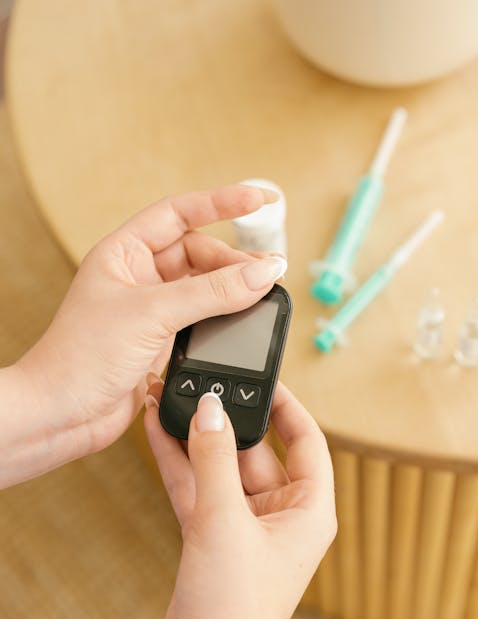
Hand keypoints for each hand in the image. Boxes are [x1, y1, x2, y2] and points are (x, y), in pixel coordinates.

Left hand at [13, 184, 284, 472]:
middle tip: (269, 269)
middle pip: (199, 253)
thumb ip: (212, 293)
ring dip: (233, 288)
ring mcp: (150, 310)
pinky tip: (243, 319)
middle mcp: (137, 277)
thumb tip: (262, 272)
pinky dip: (225, 317)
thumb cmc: (81, 357)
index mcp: (123, 253)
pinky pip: (202, 318)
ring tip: (265, 291)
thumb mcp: (153, 314)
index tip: (260, 199)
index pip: (179, 213)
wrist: (63, 414)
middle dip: (234, 258)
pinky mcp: (160, 341)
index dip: (221, 203)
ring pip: (203, 287)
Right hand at [144, 380, 335, 618]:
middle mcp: (283, 515)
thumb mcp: (223, 521)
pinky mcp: (217, 536)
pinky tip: (159, 434)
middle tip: (199, 386)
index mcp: (309, 510)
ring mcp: (248, 526)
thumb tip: (209, 409)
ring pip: (223, 469)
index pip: (307, 441)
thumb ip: (214, 459)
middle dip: (226, 422)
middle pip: (257, 452)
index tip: (263, 378)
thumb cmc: (233, 608)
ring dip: (198, 440)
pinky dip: (183, 465)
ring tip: (169, 399)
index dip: (287, 406)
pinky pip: (203, 489)